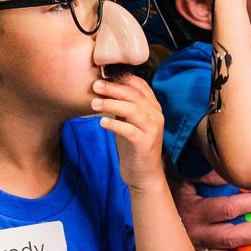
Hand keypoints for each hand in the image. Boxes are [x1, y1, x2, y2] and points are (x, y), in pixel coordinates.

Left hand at [94, 71, 166, 190]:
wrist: (144, 176)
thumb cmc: (134, 147)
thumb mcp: (129, 123)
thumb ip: (123, 107)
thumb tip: (106, 88)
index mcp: (154, 108)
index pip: (141, 86)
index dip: (123, 78)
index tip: (105, 74)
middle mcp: (156, 116)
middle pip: (134, 95)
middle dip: (113, 88)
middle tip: (96, 85)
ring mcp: (152, 130)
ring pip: (132, 110)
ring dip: (111, 103)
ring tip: (94, 103)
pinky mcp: (145, 144)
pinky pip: (129, 130)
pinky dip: (114, 124)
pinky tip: (102, 122)